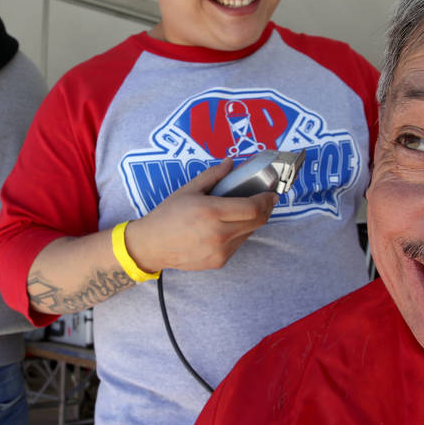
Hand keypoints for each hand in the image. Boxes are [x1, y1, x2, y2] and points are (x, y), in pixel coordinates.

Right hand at [124, 158, 277, 273]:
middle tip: (265, 200)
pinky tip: (227, 226)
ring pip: (249, 233)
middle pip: (258, 222)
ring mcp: (220, 250)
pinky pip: (238, 244)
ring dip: (252, 221)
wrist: (152, 245)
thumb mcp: (188, 189)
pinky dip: (239, 233)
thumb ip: (213, 175)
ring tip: (243, 211)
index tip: (271, 193)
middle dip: (266, 209)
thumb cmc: (167, 215)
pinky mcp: (219, 261)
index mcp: (211, 212)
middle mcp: (219, 233)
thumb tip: (230, 163)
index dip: (267, 200)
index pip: (253, 208)